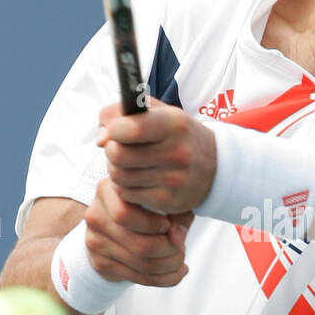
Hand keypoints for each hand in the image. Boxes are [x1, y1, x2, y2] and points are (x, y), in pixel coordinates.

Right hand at [85, 177, 193, 286]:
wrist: (116, 229)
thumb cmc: (145, 209)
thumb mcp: (162, 202)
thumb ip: (176, 212)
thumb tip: (178, 236)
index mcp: (108, 191)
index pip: (125, 214)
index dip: (154, 224)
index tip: (170, 226)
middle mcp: (96, 215)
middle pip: (139, 244)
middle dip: (170, 251)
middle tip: (181, 248)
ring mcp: (95, 241)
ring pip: (142, 264)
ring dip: (170, 266)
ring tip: (181, 260)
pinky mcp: (100, 263)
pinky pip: (138, 277)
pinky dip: (165, 278)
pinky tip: (176, 271)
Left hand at [97, 98, 216, 214]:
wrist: (214, 166)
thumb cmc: (175, 134)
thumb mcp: (156, 112)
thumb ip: (120, 114)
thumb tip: (100, 140)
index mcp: (174, 124)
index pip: (131, 129)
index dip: (114, 129)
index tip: (117, 130)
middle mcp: (177, 153)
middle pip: (117, 155)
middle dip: (111, 151)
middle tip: (120, 149)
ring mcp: (174, 180)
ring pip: (118, 177)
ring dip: (116, 170)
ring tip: (129, 164)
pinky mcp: (168, 201)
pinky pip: (127, 195)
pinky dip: (125, 187)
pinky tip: (137, 180)